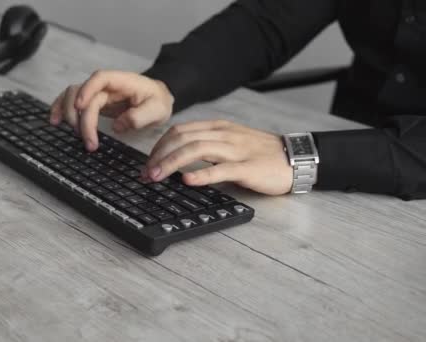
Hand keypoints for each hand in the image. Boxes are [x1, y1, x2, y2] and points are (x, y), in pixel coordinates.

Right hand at [50, 70, 173, 150]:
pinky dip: (60, 109)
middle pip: (83, 93)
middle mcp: (105, 85)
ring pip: (71, 96)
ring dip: (68, 115)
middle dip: (81, 119)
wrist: (157, 99)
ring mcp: (96, 93)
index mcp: (122, 81)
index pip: (100, 78)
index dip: (87, 90)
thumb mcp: (158, 110)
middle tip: (89, 142)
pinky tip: (54, 120)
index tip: (81, 107)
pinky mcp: (92, 102)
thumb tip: (117, 125)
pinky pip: (70, 101)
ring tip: (76, 135)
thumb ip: (140, 116)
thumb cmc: (157, 102)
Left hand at [144, 120, 292, 194]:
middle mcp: (224, 135)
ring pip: (196, 150)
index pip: (180, 131)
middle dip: (159, 156)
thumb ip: (208, 146)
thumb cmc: (262, 154)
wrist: (297, 158)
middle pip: (182, 139)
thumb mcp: (232, 143)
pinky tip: (187, 180)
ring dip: (171, 163)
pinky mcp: (248, 167)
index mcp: (219, 128)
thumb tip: (179, 159)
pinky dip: (201, 174)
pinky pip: (221, 169)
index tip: (148, 163)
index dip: (159, 146)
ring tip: (157, 177)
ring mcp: (236, 150)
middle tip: (146, 174)